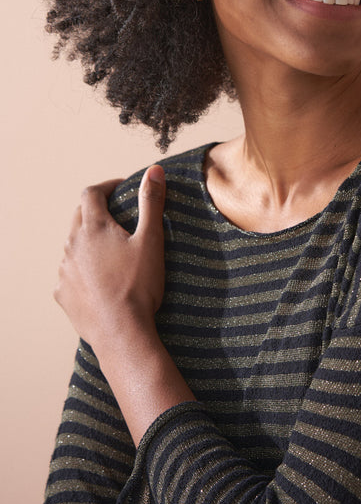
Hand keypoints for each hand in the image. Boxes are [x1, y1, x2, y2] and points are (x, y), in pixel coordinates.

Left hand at [54, 165, 166, 352]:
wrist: (121, 332)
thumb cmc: (138, 286)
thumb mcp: (151, 240)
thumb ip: (151, 203)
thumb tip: (155, 171)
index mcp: (93, 228)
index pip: (92, 193)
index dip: (107, 186)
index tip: (121, 188)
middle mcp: (72, 245)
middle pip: (79, 216)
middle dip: (97, 211)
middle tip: (118, 217)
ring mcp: (64, 270)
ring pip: (73, 246)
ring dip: (89, 242)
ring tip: (111, 252)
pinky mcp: (63, 293)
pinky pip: (70, 273)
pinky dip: (83, 269)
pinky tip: (100, 280)